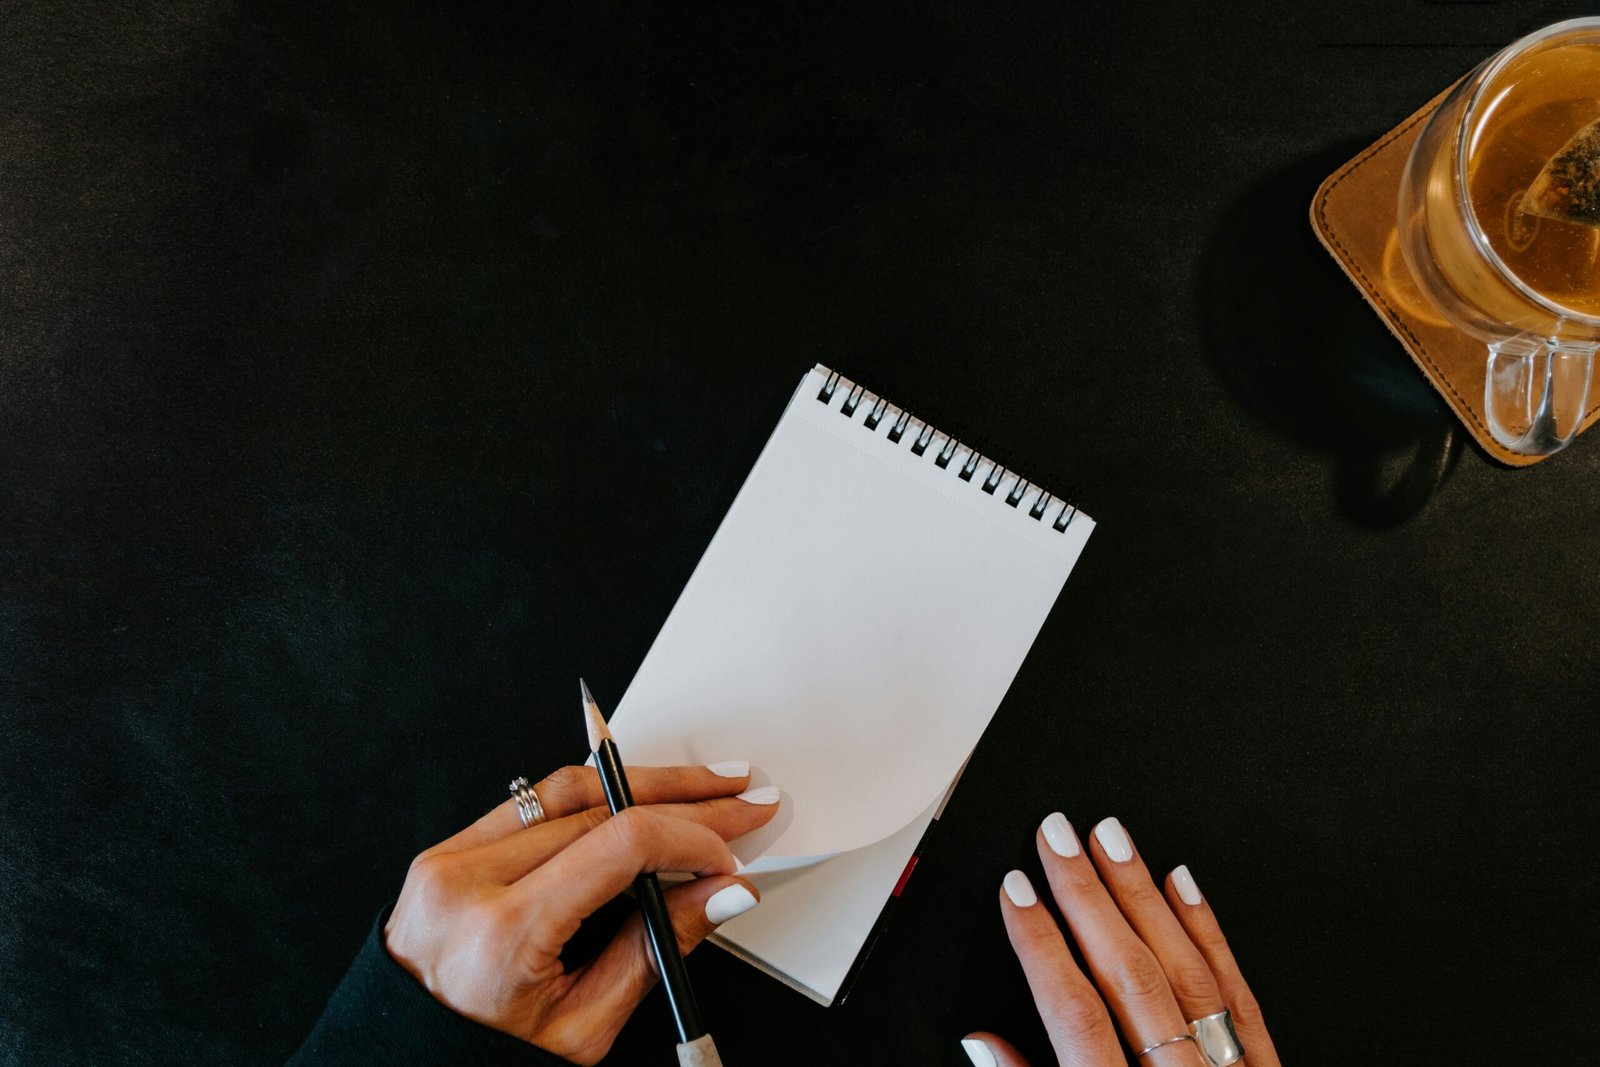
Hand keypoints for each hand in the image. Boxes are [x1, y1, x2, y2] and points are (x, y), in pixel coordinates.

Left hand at [383, 762, 777, 1063]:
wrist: (397, 1066)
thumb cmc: (481, 1059)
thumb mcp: (583, 1028)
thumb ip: (655, 951)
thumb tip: (721, 893)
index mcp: (503, 932)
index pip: (620, 844)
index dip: (690, 838)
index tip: (728, 857)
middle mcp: (469, 882)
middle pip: (600, 806)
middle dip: (683, 800)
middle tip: (739, 799)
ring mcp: (450, 860)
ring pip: (566, 789)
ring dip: (641, 782)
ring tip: (700, 787)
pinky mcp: (447, 852)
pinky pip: (530, 803)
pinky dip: (591, 796)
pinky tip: (635, 795)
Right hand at [963, 815, 1277, 1066]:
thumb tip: (983, 1045)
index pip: (1075, 1015)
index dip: (1040, 945)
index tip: (1015, 892)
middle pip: (1130, 976)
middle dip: (1087, 896)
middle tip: (1057, 835)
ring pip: (1186, 970)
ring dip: (1144, 895)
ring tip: (1113, 838)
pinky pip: (1239, 993)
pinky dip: (1209, 933)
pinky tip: (1185, 886)